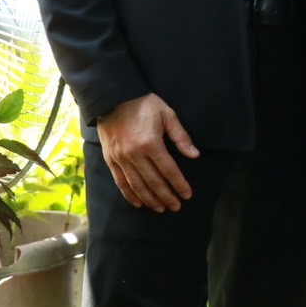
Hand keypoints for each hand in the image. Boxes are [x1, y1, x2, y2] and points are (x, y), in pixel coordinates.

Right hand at [97, 93, 199, 211]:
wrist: (113, 98)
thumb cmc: (144, 104)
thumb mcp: (167, 115)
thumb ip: (181, 136)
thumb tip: (195, 155)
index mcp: (150, 143)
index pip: (168, 170)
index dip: (179, 184)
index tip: (187, 195)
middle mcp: (134, 154)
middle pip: (153, 182)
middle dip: (166, 196)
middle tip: (176, 207)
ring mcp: (120, 158)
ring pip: (136, 185)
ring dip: (150, 199)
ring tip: (160, 208)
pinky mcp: (110, 159)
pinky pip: (120, 182)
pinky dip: (129, 195)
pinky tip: (138, 203)